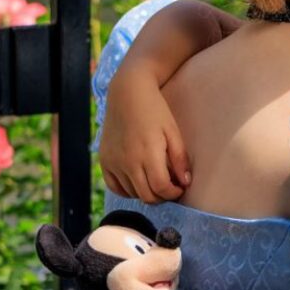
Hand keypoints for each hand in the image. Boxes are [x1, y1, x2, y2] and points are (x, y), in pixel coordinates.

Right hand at [100, 68, 191, 203]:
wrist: (127, 93)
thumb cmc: (155, 111)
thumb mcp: (173, 132)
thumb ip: (180, 159)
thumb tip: (185, 183)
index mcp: (148, 154)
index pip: (161, 189)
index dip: (174, 193)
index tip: (180, 188)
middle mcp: (128, 162)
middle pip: (147, 196)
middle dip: (162, 196)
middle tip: (170, 187)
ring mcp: (113, 162)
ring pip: (132, 193)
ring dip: (146, 192)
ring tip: (155, 179)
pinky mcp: (104, 160)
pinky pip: (114, 187)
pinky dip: (128, 190)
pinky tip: (138, 181)